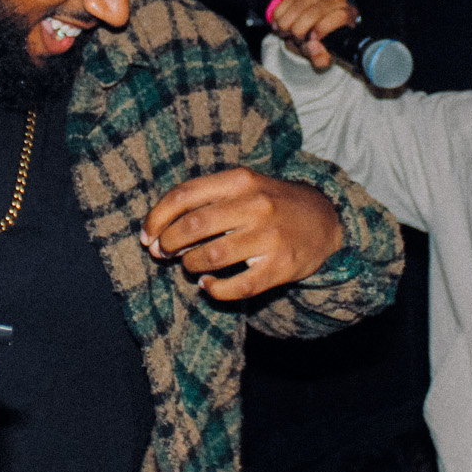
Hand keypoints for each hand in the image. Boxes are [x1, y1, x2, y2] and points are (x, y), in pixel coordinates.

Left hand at [141, 168, 344, 299]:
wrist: (324, 219)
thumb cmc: (270, 203)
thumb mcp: (242, 186)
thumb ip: (203, 201)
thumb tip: (156, 232)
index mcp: (240, 180)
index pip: (184, 195)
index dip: (157, 218)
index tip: (147, 235)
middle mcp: (255, 205)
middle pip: (192, 227)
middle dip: (169, 244)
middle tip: (164, 252)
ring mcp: (269, 237)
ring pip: (210, 258)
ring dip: (189, 266)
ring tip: (190, 266)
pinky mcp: (280, 267)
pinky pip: (236, 287)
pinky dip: (214, 290)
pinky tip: (209, 285)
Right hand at [266, 0, 356, 71]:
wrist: (309, 29)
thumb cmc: (318, 44)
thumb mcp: (321, 58)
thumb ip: (320, 58)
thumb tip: (314, 47)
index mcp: (349, 18)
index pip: (340, 16)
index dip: (322, 28)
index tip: (309, 39)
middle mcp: (340, 0)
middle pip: (318, 10)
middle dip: (300, 27)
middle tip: (292, 38)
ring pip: (302, 2)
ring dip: (288, 19)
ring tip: (283, 31)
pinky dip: (282, 8)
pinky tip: (278, 19)